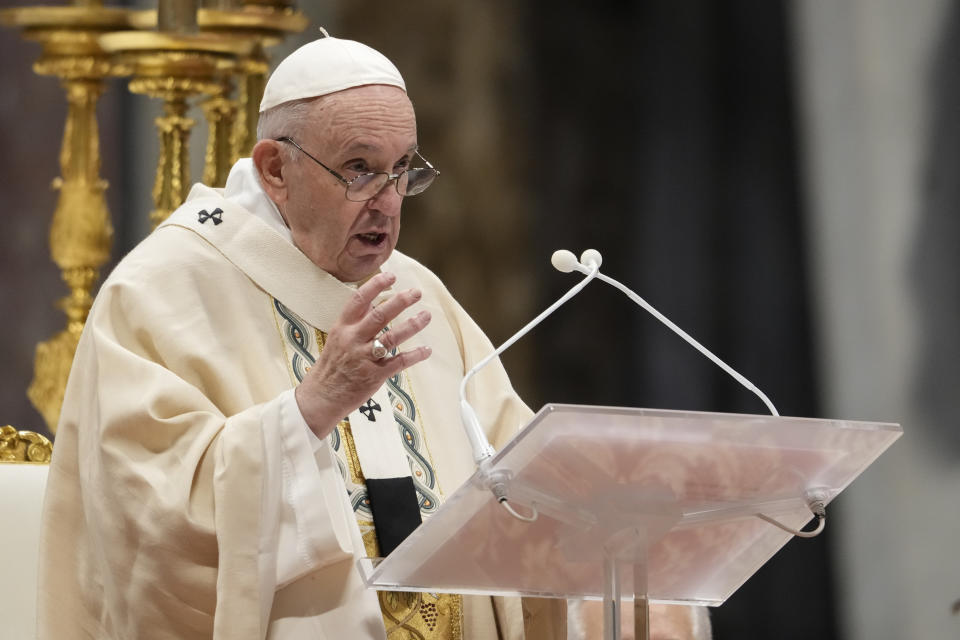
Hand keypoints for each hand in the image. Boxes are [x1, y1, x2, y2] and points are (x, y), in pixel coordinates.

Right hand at [295, 272, 431, 438]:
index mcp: (342, 328)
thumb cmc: (330, 367)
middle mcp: (353, 340)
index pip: (359, 300)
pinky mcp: (374, 376)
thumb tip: (371, 300)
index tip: (391, 276)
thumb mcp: (336, 338)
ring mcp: (364, 358)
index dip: (376, 286)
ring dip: (412, 325)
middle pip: (380, 315)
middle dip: (401, 301)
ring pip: (392, 337)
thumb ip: (354, 321)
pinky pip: (398, 362)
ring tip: (426, 316)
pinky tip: (426, 350)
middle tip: (416, 293)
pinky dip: (414, 356)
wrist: (320, 398)